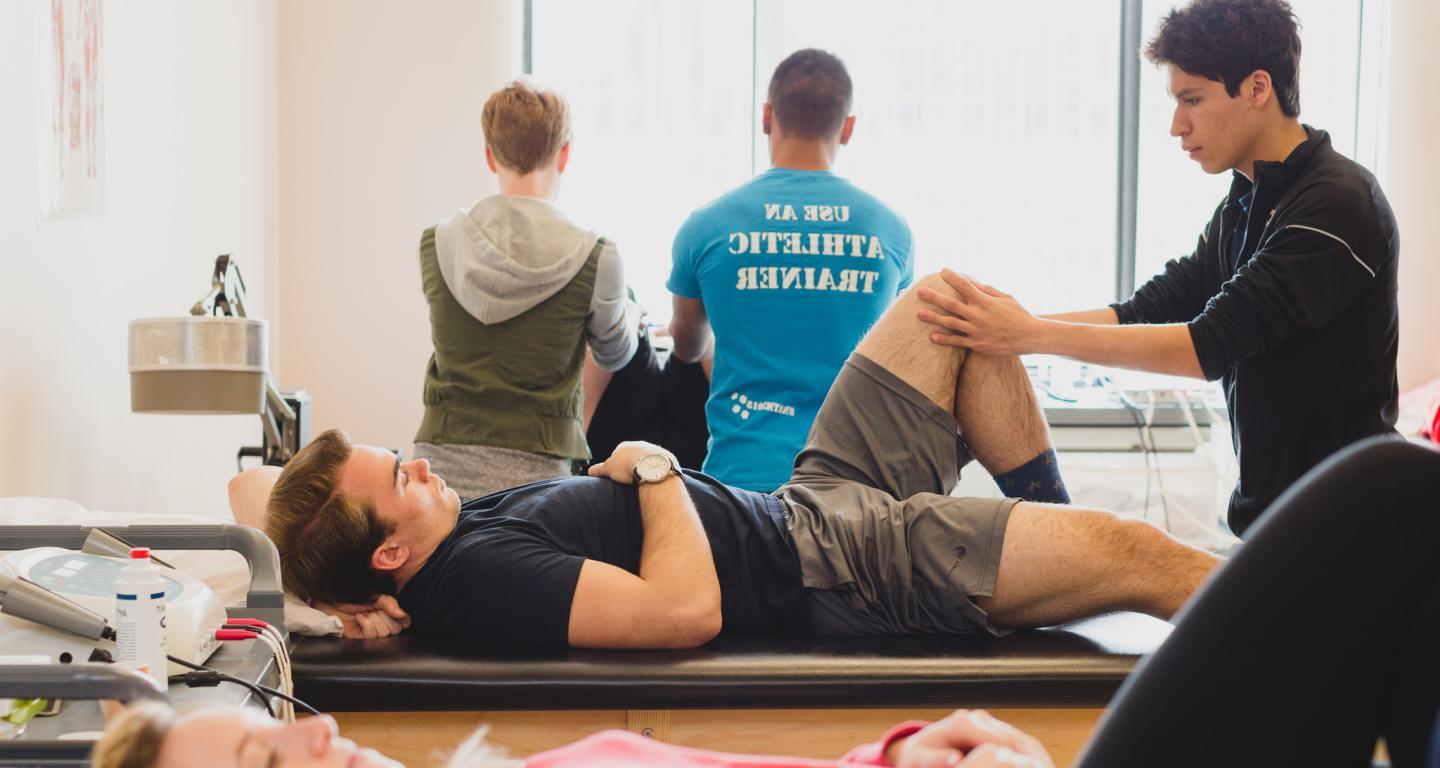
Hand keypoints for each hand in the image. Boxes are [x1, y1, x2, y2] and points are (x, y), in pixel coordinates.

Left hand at [311, 595, 411, 638]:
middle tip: (375, 610)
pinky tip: (360, 618)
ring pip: (384, 633)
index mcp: (387, 615)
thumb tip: (402, 615)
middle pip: (396, 629)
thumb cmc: (351, 597)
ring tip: (364, 614)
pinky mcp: (360, 639)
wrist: (331, 601)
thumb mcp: (375, 597)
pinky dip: (366, 624)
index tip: (398, 614)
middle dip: (386, 617)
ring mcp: (370, 634)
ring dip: (374, 620)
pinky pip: (371, 635)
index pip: (405, 622)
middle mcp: (381, 626)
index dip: (404, 619)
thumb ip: (390, 603)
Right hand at [587, 441, 673, 484]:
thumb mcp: (608, 469)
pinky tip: (654, 477)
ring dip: (644, 467)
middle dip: (631, 465)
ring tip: (643, 479)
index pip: (617, 455)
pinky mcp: (664, 456)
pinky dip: (655, 469)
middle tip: (631, 479)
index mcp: (623, 446)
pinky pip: (658, 463)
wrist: (650, 465)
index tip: (619, 476)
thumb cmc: (627, 466)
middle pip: (633, 456)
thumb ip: (599, 469)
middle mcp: (638, 444)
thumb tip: (589, 471)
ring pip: (646, 459)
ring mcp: (652, 449)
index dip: (617, 466)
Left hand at [891, 710, 1053, 767]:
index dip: (1008, 750)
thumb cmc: (917, 759)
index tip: (1020, 764)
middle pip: (1011, 736)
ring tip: (1043, 766)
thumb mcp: (919, 760)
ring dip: (1031, 755)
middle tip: (1041, 767)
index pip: (993, 737)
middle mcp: (978, 719)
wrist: (919, 753)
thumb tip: (954, 760)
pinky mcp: (995, 733)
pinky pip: (1019, 744)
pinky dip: (1029, 755)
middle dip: (1025, 754)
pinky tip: (1037, 765)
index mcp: (962, 723)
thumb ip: (934, 760)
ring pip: (1019, 739)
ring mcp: (988, 725)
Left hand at [916, 270, 1045, 356]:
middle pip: (951, 304)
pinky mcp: (978, 344)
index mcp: (985, 301)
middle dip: (934, 297)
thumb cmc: (1018, 314)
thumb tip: (971, 282)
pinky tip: (932, 336)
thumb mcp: (1006, 297)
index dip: (952, 277)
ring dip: (933, 318)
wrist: (1031, 336)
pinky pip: (957, 342)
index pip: (964, 286)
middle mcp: (979, 315)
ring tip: (918, 313)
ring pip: (950, 323)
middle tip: (919, 291)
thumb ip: (987, 290)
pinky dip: (944, 339)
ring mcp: (977, 331)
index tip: (942, 271)